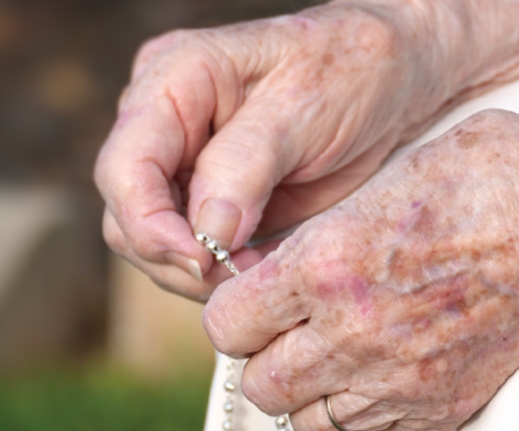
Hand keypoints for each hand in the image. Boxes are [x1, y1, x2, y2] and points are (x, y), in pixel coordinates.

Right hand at [95, 2, 452, 299]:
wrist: (395, 81)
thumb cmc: (355, 69)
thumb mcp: (306, 104)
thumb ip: (246, 166)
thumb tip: (205, 235)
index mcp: (172, 79)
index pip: (124, 167)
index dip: (149, 225)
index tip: (200, 262)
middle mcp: (160, 123)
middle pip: (126, 214)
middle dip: (176, 257)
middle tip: (237, 275)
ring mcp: (177, 164)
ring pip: (149, 242)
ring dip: (196, 272)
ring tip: (258, 267)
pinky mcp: (202, 200)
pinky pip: (186, 252)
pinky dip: (217, 272)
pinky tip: (260, 264)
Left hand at [203, 110, 518, 430]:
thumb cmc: (492, 177)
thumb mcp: (382, 180)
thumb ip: (317, 235)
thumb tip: (272, 266)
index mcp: (328, 265)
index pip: (227, 325)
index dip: (232, 312)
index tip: (249, 301)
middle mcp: (355, 332)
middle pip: (259, 385)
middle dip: (262, 357)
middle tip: (286, 331)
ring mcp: (400, 380)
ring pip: (308, 424)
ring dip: (307, 393)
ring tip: (330, 357)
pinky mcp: (443, 408)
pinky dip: (360, 423)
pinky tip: (374, 383)